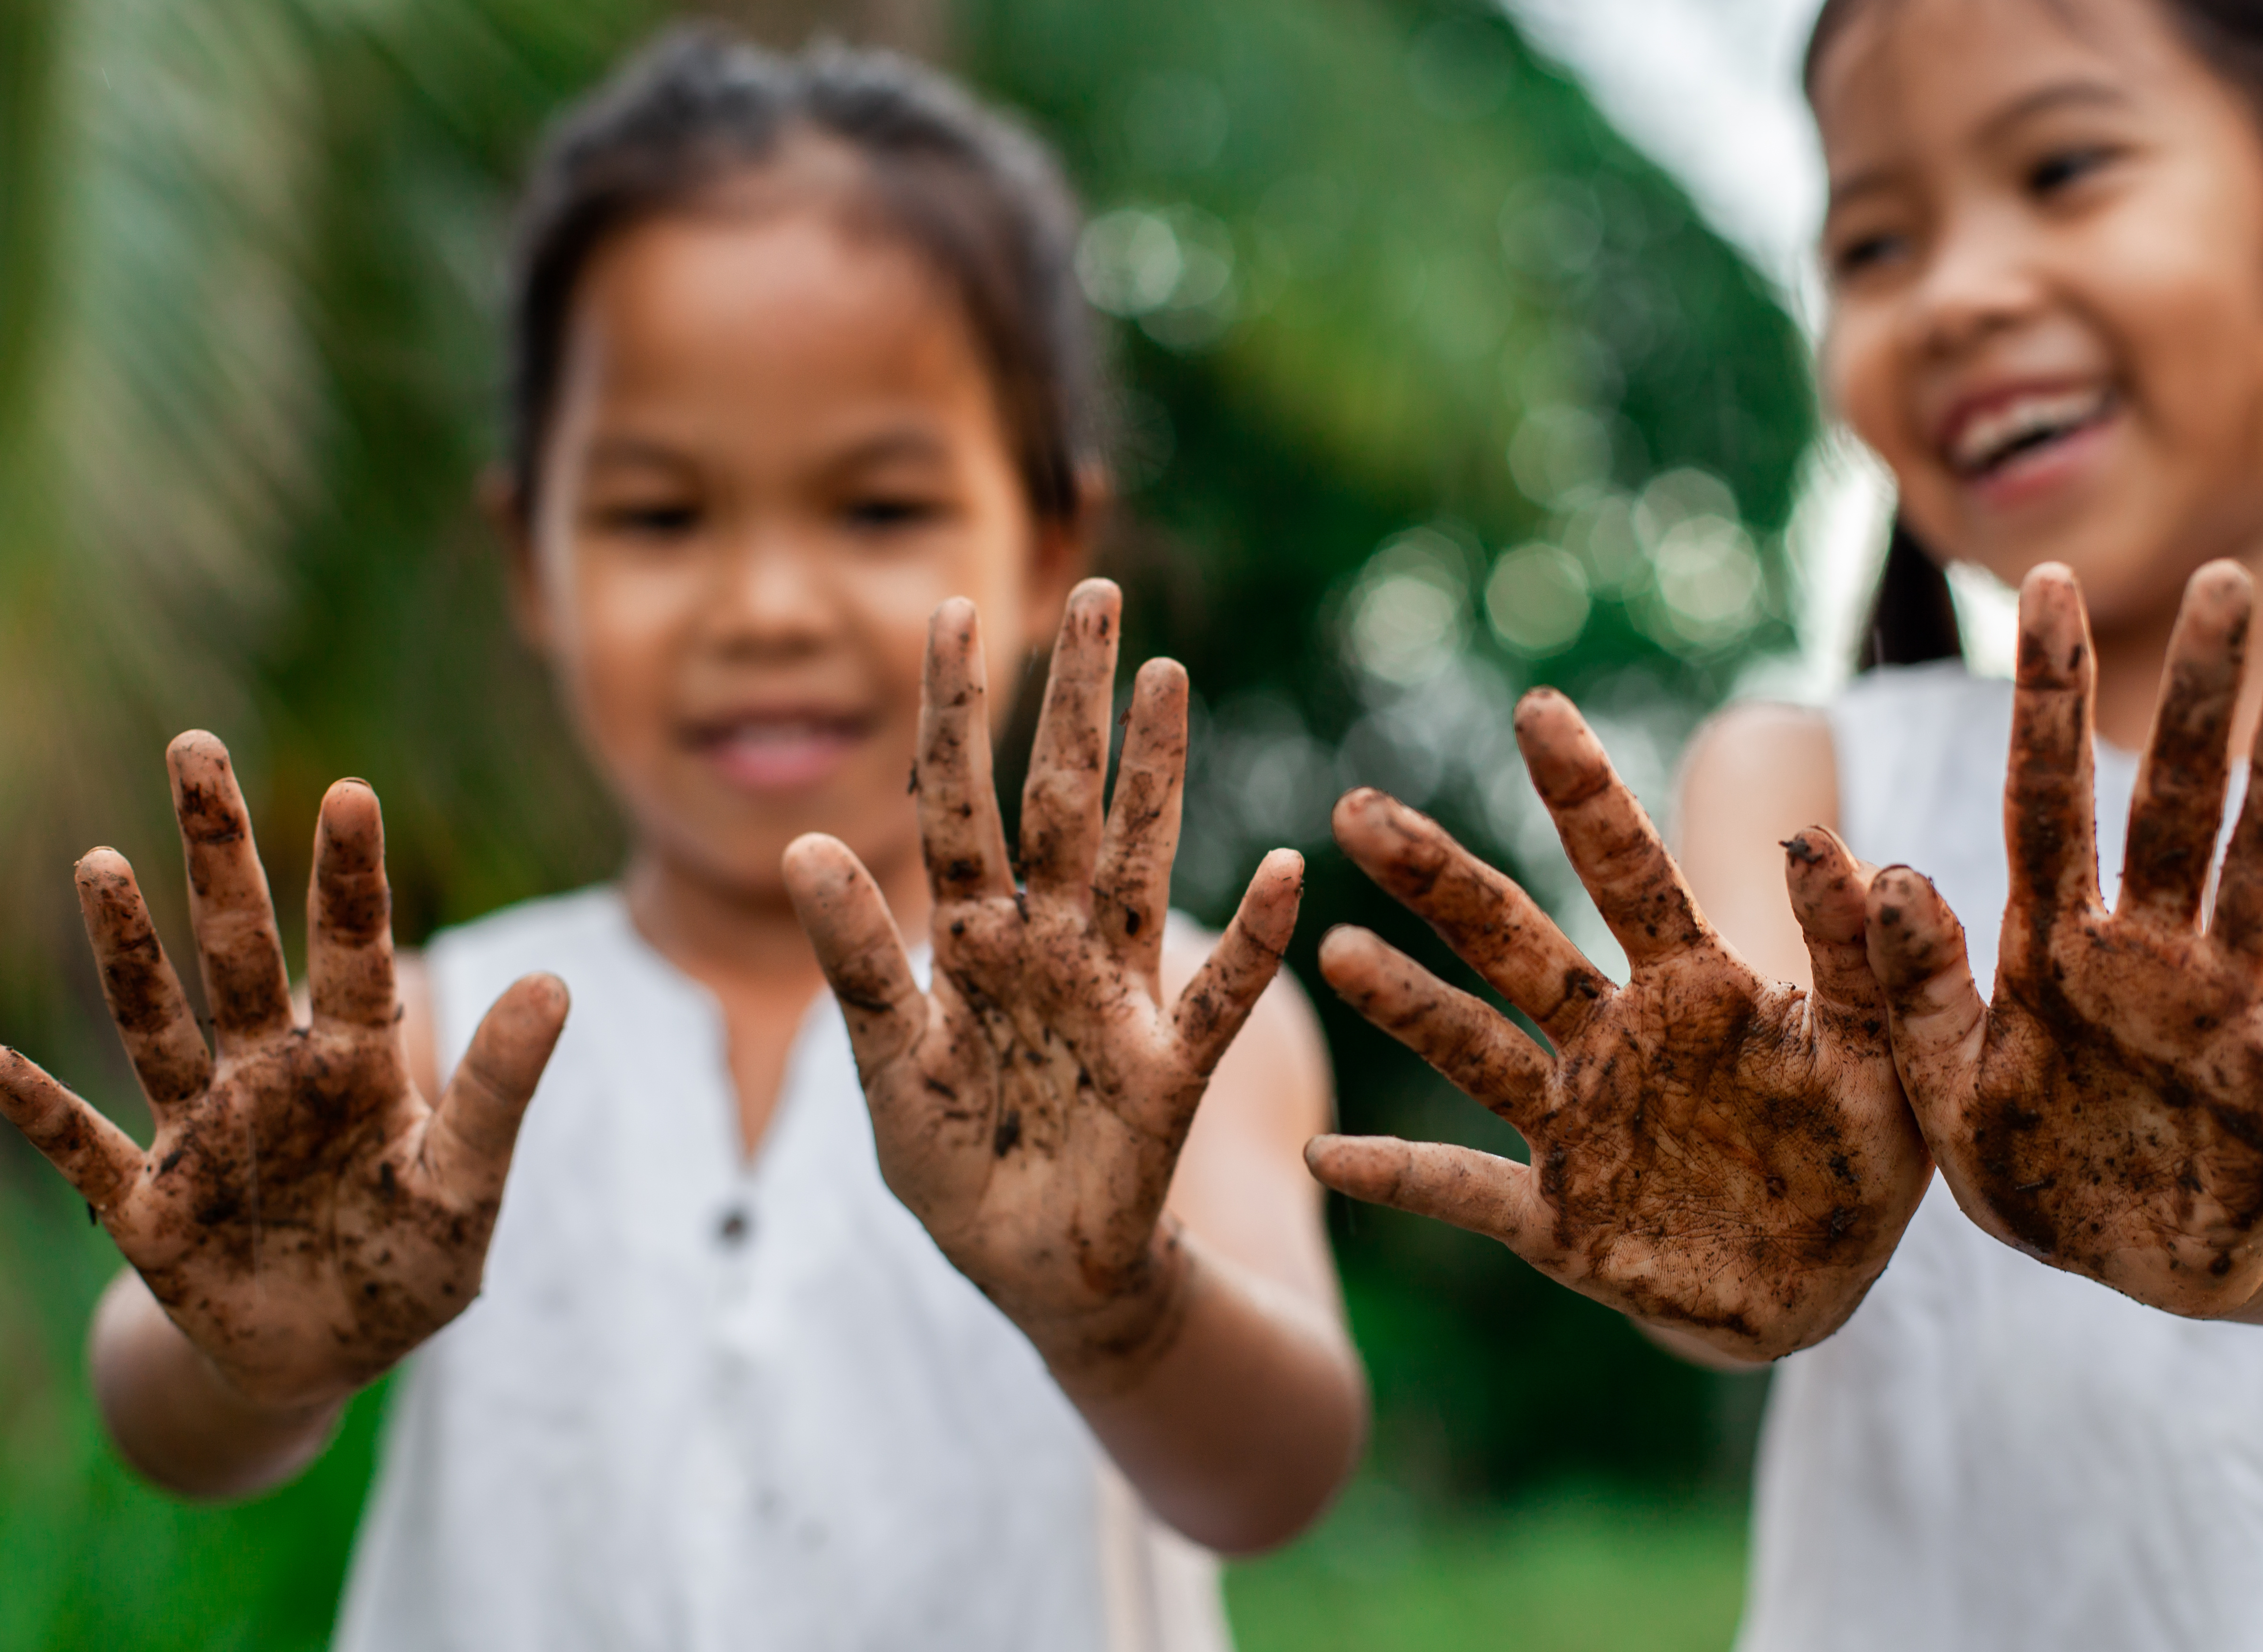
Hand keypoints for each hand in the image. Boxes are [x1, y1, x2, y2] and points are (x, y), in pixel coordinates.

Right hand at [0, 734, 566, 1410]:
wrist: (333, 1357)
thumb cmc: (411, 1265)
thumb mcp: (467, 1184)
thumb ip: (496, 1089)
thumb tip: (559, 982)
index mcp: (357, 1065)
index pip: (357, 950)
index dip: (350, 875)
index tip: (352, 790)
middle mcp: (271, 1076)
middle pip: (241, 947)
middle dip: (221, 853)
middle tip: (197, 747)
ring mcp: (202, 1132)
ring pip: (157, 1021)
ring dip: (128, 948)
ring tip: (102, 862)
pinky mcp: (148, 1207)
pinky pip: (80, 1148)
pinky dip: (35, 1109)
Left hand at [783, 580, 1300, 1388]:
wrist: (1033, 1273)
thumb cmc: (958, 1171)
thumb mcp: (888, 1072)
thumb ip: (856, 966)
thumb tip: (803, 846)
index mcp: (969, 940)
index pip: (957, 803)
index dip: (955, 712)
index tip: (954, 607)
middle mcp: (1048, 944)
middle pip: (1063, 801)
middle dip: (1080, 701)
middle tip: (1102, 595)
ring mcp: (1115, 995)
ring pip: (1140, 860)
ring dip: (1159, 773)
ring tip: (1171, 676)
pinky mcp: (1170, 1066)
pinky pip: (1220, 992)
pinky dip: (1254, 939)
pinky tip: (1284, 868)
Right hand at [1306, 690, 1931, 1362]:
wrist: (1821, 1288)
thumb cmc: (1856, 1159)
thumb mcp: (1886, 1058)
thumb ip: (1862, 959)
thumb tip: (1832, 845)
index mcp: (1694, 989)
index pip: (1628, 869)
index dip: (1584, 791)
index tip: (1536, 707)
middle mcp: (1612, 1040)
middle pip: (1511, 940)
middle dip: (1438, 876)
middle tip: (1356, 810)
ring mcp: (1574, 1126)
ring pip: (1475, 1050)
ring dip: (1406, 1003)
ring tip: (1337, 951)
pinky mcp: (1555, 1218)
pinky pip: (1464, 1190)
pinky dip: (1398, 1175)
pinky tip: (1327, 1157)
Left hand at [1864, 562, 2262, 1313]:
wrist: (2114, 1269)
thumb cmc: (2027, 1165)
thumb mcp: (1936, 1086)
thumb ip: (1911, 985)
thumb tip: (1879, 868)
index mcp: (2049, 946)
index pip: (2044, 795)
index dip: (2044, 696)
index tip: (2044, 586)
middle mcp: (2145, 952)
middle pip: (2171, 802)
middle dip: (2192, 700)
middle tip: (2221, 585)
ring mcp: (2227, 1007)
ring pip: (2261, 867)